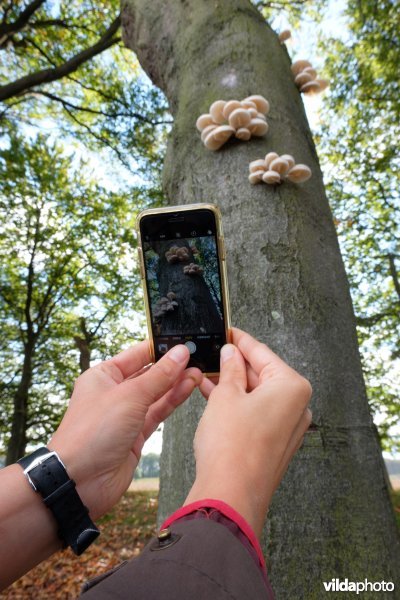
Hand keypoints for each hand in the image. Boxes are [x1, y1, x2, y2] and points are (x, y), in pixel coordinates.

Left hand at [49, 342, 201, 519]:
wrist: (80, 481)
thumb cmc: (92, 433)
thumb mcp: (130, 396)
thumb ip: (159, 375)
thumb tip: (180, 353)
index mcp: (103, 376)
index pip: (137, 354)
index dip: (160, 348)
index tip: (183, 342)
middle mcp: (113, 393)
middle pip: (148, 373)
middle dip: (172, 366)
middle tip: (196, 357)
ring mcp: (125, 414)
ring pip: (156, 393)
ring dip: (176, 383)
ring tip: (198, 372)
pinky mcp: (135, 434)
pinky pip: (158, 412)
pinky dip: (173, 400)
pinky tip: (188, 388)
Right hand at [185, 327, 311, 536]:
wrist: (230, 495)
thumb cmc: (232, 446)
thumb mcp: (225, 396)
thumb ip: (230, 370)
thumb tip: (231, 355)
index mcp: (292, 387)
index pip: (262, 353)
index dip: (241, 340)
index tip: (229, 331)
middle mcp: (296, 406)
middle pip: (263, 374)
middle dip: (236, 364)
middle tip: (214, 352)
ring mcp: (287, 427)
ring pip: (257, 395)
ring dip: (233, 384)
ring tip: (208, 372)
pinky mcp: (275, 443)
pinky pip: (256, 413)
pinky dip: (237, 403)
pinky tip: (214, 394)